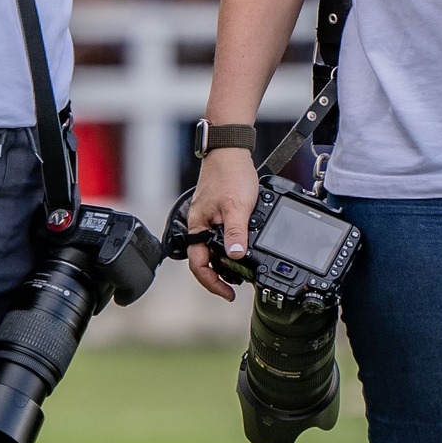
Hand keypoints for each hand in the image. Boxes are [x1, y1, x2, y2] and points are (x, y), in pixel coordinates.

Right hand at [185, 147, 259, 300]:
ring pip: (213, 248)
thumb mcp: (237, 207)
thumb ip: (236, 232)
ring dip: (226, 261)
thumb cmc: (230, 174)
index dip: (213, 283)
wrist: (230, 150)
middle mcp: (199, 226)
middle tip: (237, 285)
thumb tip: (236, 256)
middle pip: (205, 260)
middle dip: (220, 276)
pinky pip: (220, 236)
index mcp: (198, 228)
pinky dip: (231, 245)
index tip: (229, 293)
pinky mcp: (217, 212)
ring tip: (242, 269)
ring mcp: (207, 219)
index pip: (199, 265)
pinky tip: (243, 245)